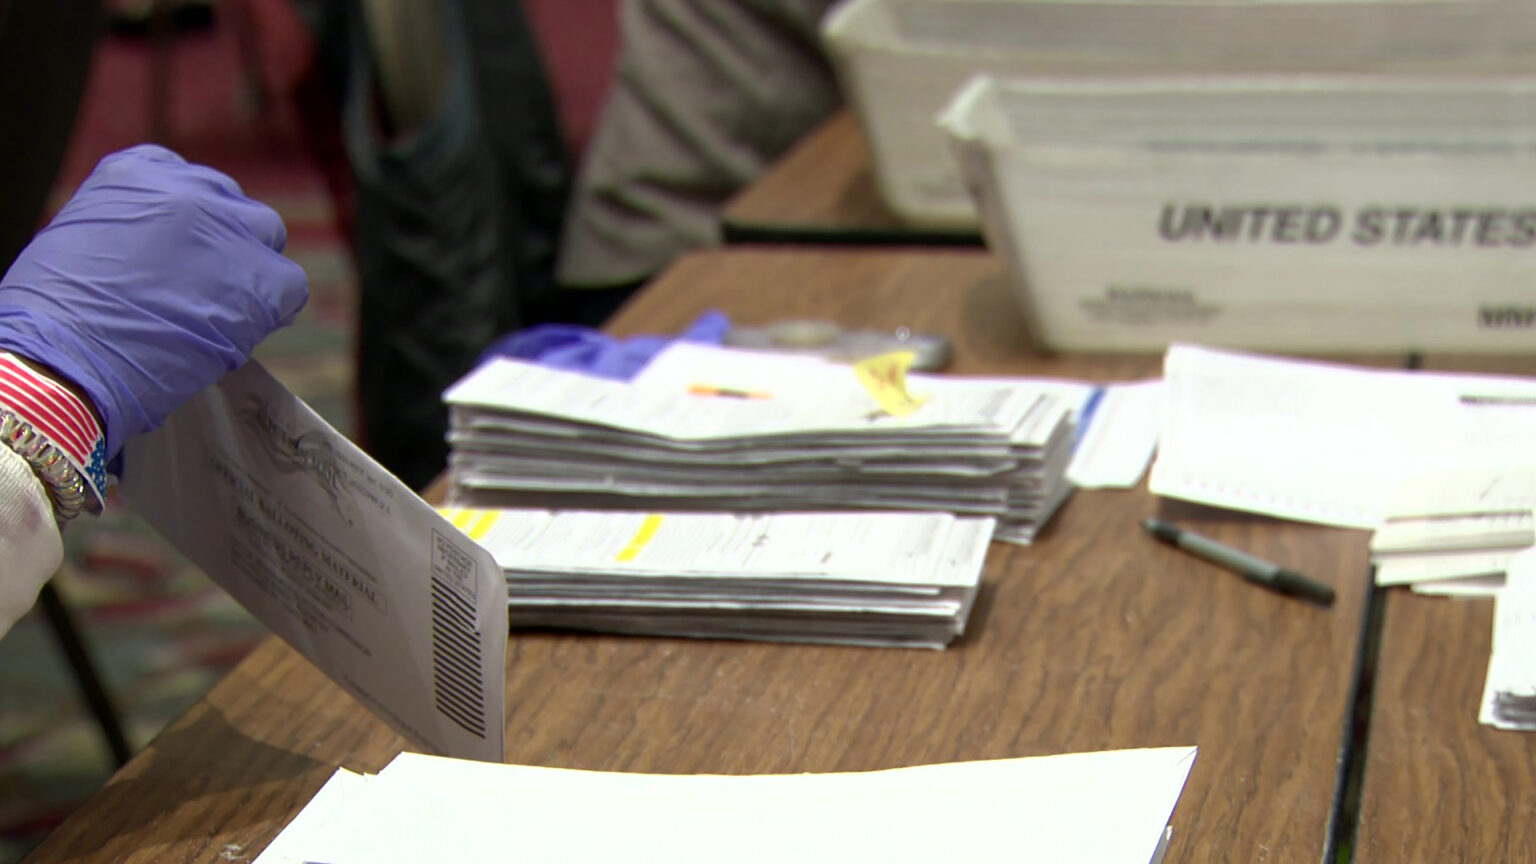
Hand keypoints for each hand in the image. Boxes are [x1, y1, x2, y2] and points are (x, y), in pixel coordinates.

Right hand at [0, 145, 307, 461]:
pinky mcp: (258, 277)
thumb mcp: (82, 243)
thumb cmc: (57, 319)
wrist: (64, 359)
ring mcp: (226, 230)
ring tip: (221, 312)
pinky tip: (247, 330)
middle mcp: (187, 189)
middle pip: (233, 207)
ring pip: (266, 238)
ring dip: (252, 273)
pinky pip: (291, 285)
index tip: (186, 253)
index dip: (193, 223)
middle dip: (225, 245)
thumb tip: (165, 255)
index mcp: (134, 173)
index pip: (186, 181)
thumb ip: (134, 231)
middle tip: (207, 288)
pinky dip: (276, 309)